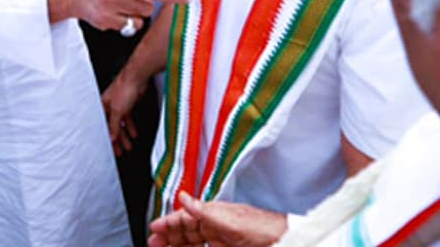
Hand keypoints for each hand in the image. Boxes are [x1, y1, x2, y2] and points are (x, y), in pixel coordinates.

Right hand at [102, 71, 146, 156]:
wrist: (137, 77)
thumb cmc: (123, 88)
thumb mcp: (117, 111)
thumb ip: (114, 125)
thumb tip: (111, 137)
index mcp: (102, 107)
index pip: (103, 127)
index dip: (106, 138)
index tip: (110, 149)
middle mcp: (109, 107)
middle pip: (111, 128)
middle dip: (116, 141)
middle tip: (119, 152)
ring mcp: (119, 106)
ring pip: (120, 125)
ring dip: (124, 136)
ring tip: (128, 146)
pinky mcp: (128, 104)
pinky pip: (128, 119)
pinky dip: (130, 127)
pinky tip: (134, 134)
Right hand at [148, 193, 286, 246]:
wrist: (285, 240)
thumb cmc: (262, 227)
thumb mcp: (229, 220)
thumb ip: (204, 211)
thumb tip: (182, 196)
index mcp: (213, 215)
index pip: (184, 218)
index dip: (168, 223)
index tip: (154, 229)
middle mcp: (215, 226)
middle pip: (186, 231)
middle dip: (169, 236)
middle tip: (154, 244)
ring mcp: (222, 240)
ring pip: (194, 242)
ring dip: (179, 245)